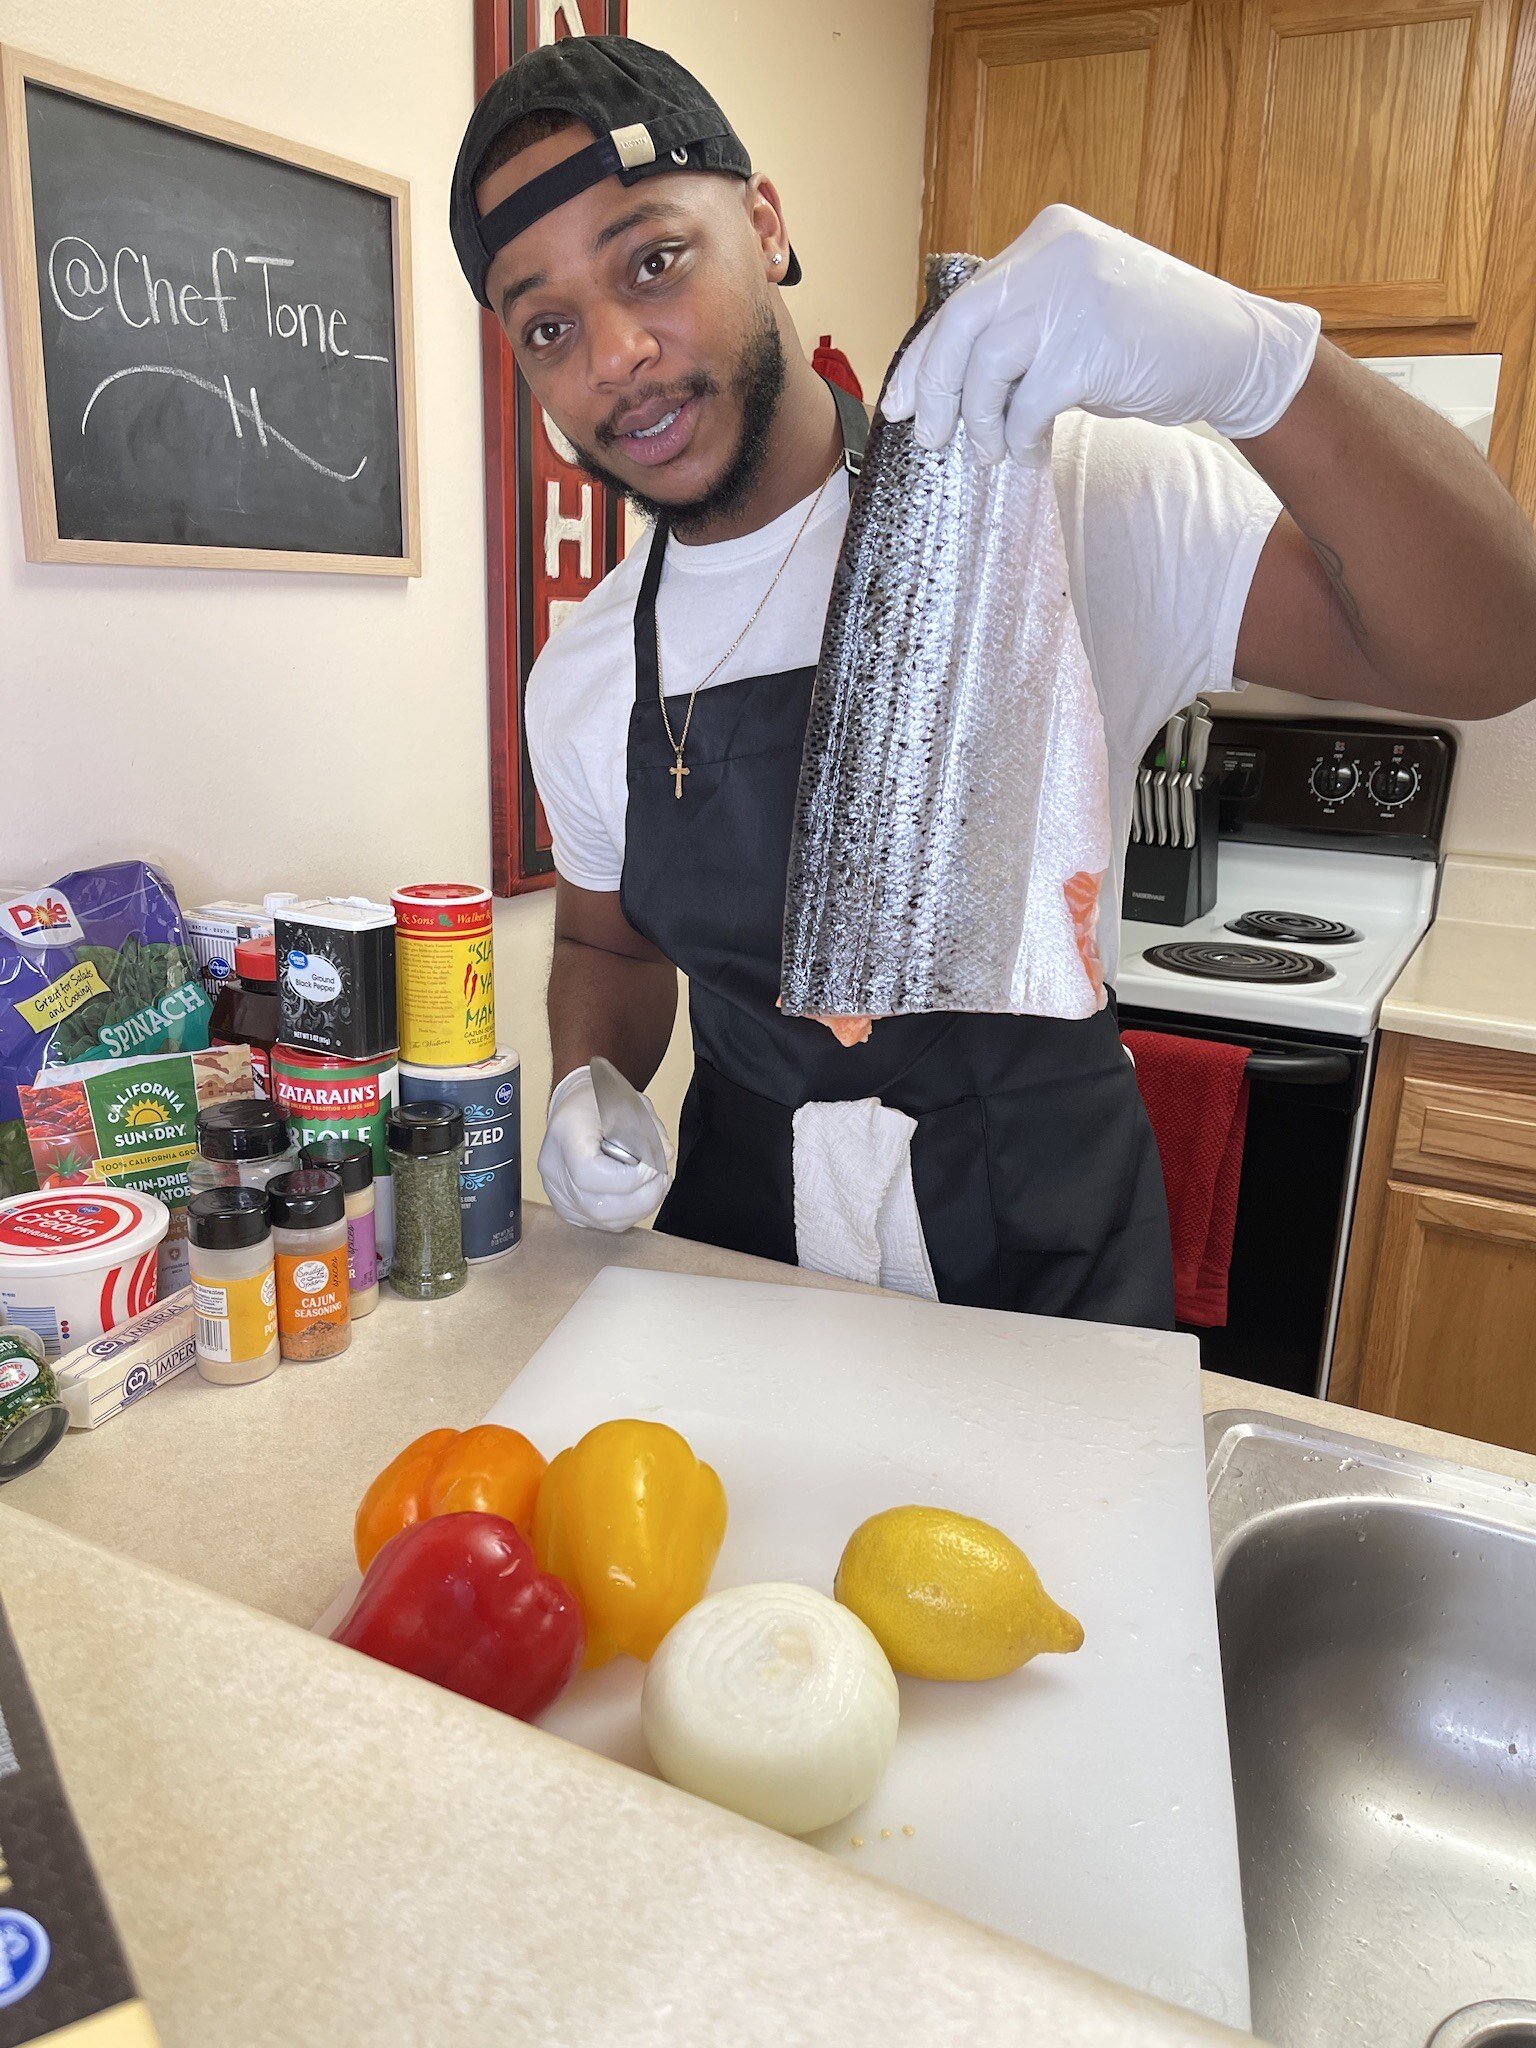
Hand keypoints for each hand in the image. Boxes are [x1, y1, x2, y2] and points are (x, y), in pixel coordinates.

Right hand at [537, 1065, 670, 1232]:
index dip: (629, 1178)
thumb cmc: (600, 1101)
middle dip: (642, 1198)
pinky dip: (625, 1213)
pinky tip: (638, 1195)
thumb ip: (651, 1130)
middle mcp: (553, 1165)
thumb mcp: (631, 1103)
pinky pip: (599, 1222)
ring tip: (655, 1186)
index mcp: (566, 1132)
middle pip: (597, 1205)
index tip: (653, 1167)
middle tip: (662, 1179)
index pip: (590, 1173)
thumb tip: (665, 1156)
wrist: (577, 1106)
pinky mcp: (565, 1205)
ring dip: (638, 1208)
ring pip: (602, 1219)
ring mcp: (556, 1189)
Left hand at [882, 204, 1320, 461]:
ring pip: (988, 367)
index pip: (963, 302)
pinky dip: (1021, 437)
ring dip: (982, 421)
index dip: (924, 360)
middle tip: (933, 439)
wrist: (1234, 350)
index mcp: (1047, 238)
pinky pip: (1029, 404)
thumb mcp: (1076, 312)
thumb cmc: (1150, 340)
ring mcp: (1074, 298)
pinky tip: (1031, 451)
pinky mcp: (1091, 347)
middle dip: (938, 392)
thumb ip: (1022, 327)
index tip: (902, 405)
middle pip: (962, 328)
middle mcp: (1055, 256)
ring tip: (993, 451)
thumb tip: (945, 383)